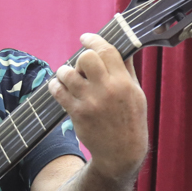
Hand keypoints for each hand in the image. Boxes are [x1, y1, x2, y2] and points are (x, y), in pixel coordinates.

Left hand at [46, 33, 147, 184]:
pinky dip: (55, 86)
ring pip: (67, 73)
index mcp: (124, 82)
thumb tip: (122, 47)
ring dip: (64, 71)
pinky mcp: (77, 113)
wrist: (121, 152)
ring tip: (67, 77)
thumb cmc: (130, 120)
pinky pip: (58, 92)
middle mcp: (107, 90)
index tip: (85, 38)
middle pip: (85, 58)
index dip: (93, 40)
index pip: (106, 50)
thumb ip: (127, 69)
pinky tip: (59, 87)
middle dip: (80, 57)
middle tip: (80, 67)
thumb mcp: (136, 93)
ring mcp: (90, 102)